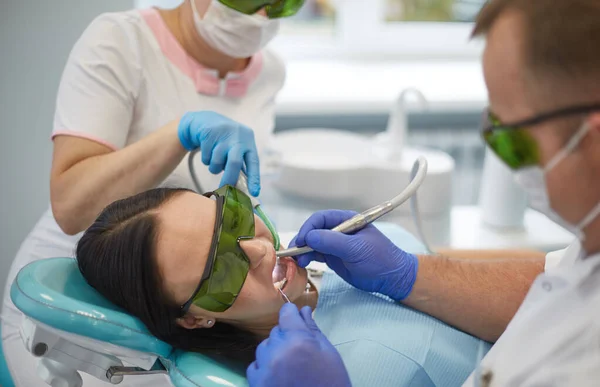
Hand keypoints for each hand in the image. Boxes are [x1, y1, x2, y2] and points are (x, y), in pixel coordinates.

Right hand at [177, 111, 259, 195]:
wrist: (205, 120)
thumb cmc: (224, 140)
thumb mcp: (235, 148)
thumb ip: (240, 165)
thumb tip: (241, 189)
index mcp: (248, 141)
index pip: (254, 162)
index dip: (254, 178)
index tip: (254, 193)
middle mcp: (238, 136)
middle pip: (234, 162)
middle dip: (229, 178)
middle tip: (224, 188)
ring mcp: (223, 133)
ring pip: (217, 162)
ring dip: (214, 168)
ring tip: (214, 161)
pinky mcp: (208, 133)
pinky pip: (206, 157)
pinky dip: (206, 160)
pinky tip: (207, 150)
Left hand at [247, 304, 350, 386]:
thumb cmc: (331, 383)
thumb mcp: (329, 354)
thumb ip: (313, 330)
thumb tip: (304, 310)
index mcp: (298, 340)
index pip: (286, 314)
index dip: (292, 314)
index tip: (295, 318)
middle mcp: (277, 351)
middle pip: (276, 331)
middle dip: (286, 336)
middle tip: (300, 351)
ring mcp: (265, 368)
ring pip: (263, 347)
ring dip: (274, 351)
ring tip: (290, 364)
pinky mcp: (257, 384)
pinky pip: (255, 366)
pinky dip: (264, 367)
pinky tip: (278, 375)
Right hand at [291, 210, 417, 300]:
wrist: (392, 278)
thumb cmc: (379, 259)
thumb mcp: (356, 249)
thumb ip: (332, 242)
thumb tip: (309, 237)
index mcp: (346, 220)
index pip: (320, 219)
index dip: (308, 228)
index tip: (301, 241)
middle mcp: (339, 230)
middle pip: (313, 230)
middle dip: (302, 240)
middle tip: (293, 253)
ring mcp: (336, 244)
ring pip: (312, 243)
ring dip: (302, 250)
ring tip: (297, 261)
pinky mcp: (334, 257)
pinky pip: (316, 254)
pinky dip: (307, 258)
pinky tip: (302, 264)